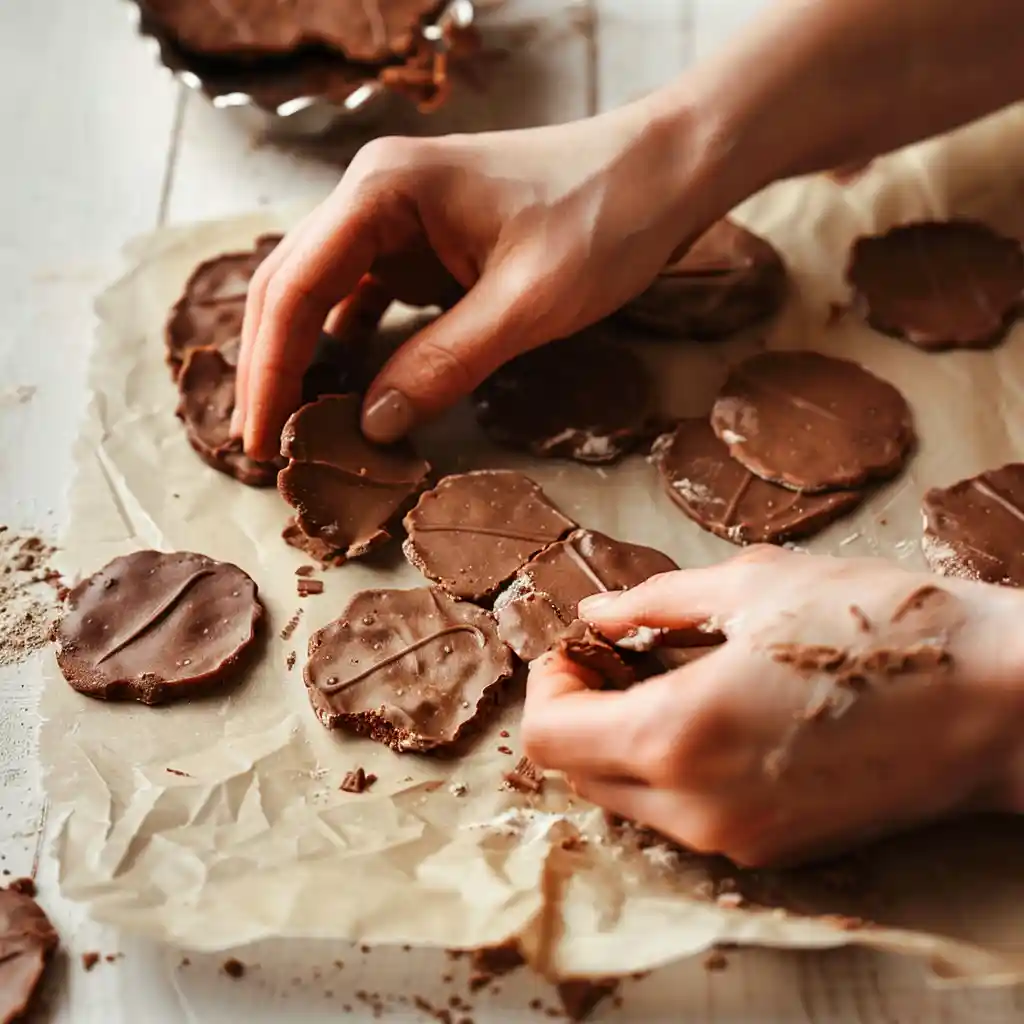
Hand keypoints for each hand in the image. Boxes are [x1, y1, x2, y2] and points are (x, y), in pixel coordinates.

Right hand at [232, 95, 737, 459]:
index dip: (268, 372)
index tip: (257, 442)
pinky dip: (352, 346)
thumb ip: (443, 363)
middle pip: (291, 288)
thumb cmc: (606, 219)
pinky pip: (369, 299)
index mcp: (382, 191)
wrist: (665, 172)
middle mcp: (375, 196)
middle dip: (271, 369)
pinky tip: (351, 389)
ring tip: (295, 428)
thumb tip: (374, 426)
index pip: (293, 289)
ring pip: (323, 296)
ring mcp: (400, 220)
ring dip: (304, 360)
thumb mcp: (526, 303)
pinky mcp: (428, 245)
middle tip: (261, 449)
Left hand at [522, 547, 1023, 866]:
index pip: (550, 737)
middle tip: (613, 657)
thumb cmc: (882, 627)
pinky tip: (710, 714)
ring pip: (627, 798)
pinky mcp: (772, 849)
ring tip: (664, 678)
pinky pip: (683, 815)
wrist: (999, 703)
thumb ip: (654, 604)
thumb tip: (597, 615)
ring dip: (620, 740)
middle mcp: (696, 807)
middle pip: (580, 773)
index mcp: (679, 736)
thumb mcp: (755, 587)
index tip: (578, 647)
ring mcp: (736, 839)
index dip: (548, 684)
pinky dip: (668, 768)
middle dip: (577, 711)